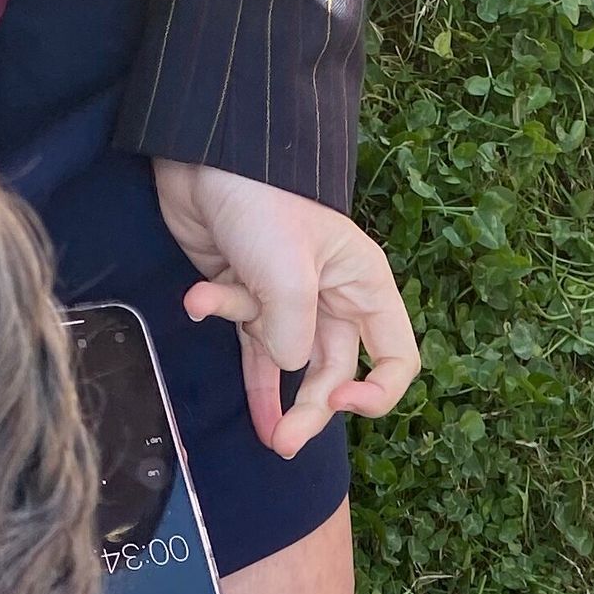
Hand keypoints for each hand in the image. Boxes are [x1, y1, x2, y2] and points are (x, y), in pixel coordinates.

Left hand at [152, 163, 420, 460]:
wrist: (203, 151)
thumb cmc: (262, 201)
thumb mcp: (288, 272)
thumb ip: (294, 334)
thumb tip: (288, 370)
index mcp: (362, 287)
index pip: (394, 357)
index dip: (376, 393)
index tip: (341, 404)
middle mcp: (333, 298)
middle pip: (333, 373)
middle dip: (310, 409)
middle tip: (282, 441)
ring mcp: (288, 299)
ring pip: (287, 363)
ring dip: (268, 394)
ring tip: (261, 433)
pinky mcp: (248, 294)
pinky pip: (244, 333)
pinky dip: (222, 323)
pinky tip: (198, 303)